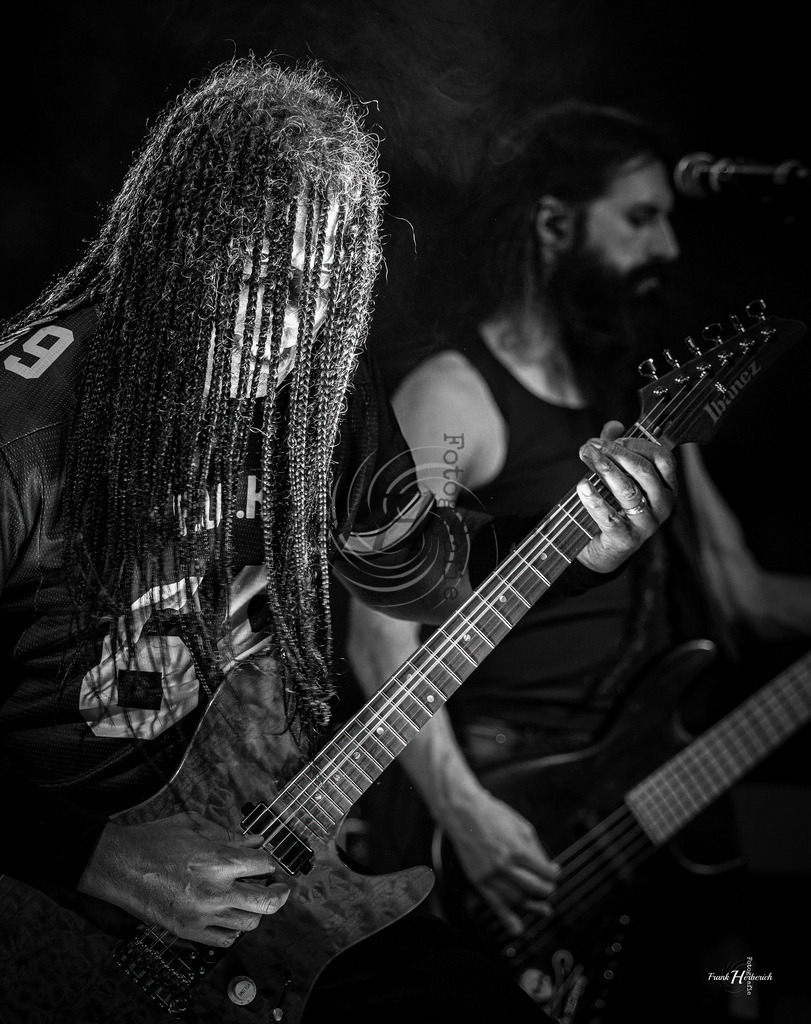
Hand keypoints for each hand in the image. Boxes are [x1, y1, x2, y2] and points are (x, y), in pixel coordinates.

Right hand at [78, 810, 288, 945]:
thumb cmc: (154, 840)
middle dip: (280, 894)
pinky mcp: (188, 931)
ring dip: (255, 911)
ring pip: (249, 924)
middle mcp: (215, 890)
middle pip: (267, 902)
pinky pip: (225, 940)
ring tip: (250, 899)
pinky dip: (233, 929)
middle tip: (281, 888)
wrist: (119, 865)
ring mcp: (202, 915)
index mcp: (218, 860)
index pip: (264, 865)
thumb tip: (256, 840)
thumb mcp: (195, 825)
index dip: (270, 862)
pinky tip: (228, 915)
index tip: (269, 862)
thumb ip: (230, 835)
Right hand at [445, 789, 558, 936]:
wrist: (463, 812)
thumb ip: (537, 850)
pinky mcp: (478, 880)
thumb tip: (551, 868)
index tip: (555, 874)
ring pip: (517, 899)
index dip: (553, 875)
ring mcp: (490, 874)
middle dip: (546, 891)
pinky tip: (518, 930)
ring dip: (532, 905)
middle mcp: (504, 865)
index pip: (545, 872)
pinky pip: (495, 904)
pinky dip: (507, 919)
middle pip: (534, 889)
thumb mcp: (522, 827)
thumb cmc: (495, 816)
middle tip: (549, 888)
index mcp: (517, 850)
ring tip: (542, 907)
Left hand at [575, 420, 676, 573]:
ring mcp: (647, 524)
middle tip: (592, 445)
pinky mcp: (627, 539)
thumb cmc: (614, 506)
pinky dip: (593, 498)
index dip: (638, 444)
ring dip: (604, 469)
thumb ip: (616, 449)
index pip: (663, 458)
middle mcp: (663, 505)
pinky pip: (609, 516)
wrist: (604, 548)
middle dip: (615, 452)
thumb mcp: (618, 476)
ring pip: (628, 490)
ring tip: (586, 456)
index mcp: (667, 487)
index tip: (613, 439)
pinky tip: (581, 485)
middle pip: (643, 471)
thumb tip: (613, 425)